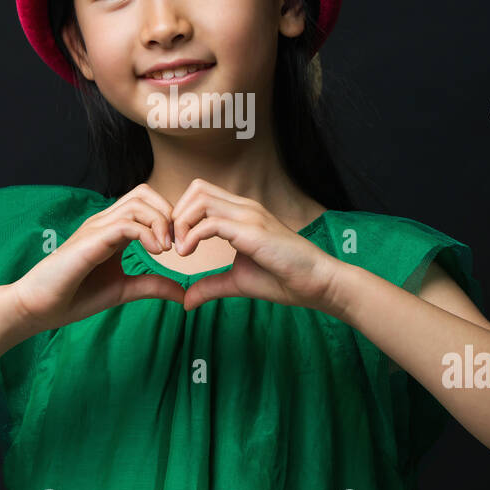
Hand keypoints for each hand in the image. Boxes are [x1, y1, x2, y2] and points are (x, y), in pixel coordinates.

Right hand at [9, 183, 185, 333]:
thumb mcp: (123, 290)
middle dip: (168, 213)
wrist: (39, 308)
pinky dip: (147, 234)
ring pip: (138, 202)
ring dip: (161, 222)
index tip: (180, 246)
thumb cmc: (74, 297)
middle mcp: (104, 222)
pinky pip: (125, 224)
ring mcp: (95, 228)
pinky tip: (156, 253)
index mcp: (112, 229)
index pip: (146, 202)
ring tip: (167, 250)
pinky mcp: (90, 241)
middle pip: (144, 193)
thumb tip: (183, 293)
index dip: (169, 218)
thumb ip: (152, 286)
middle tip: (177, 243)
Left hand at [170, 179, 340, 311]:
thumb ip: (210, 285)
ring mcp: (249, 216)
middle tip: (172, 244)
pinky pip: (211, 222)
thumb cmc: (282, 279)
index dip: (181, 214)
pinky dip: (192, 236)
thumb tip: (186, 301)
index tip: (175, 244)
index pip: (200, 194)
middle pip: (196, 188)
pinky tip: (188, 254)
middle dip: (176, 214)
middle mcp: (244, 207)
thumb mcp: (237, 281)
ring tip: (180, 250)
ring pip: (201, 199)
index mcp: (241, 213)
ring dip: (182, 222)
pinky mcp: (253, 231)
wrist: (316, 283)